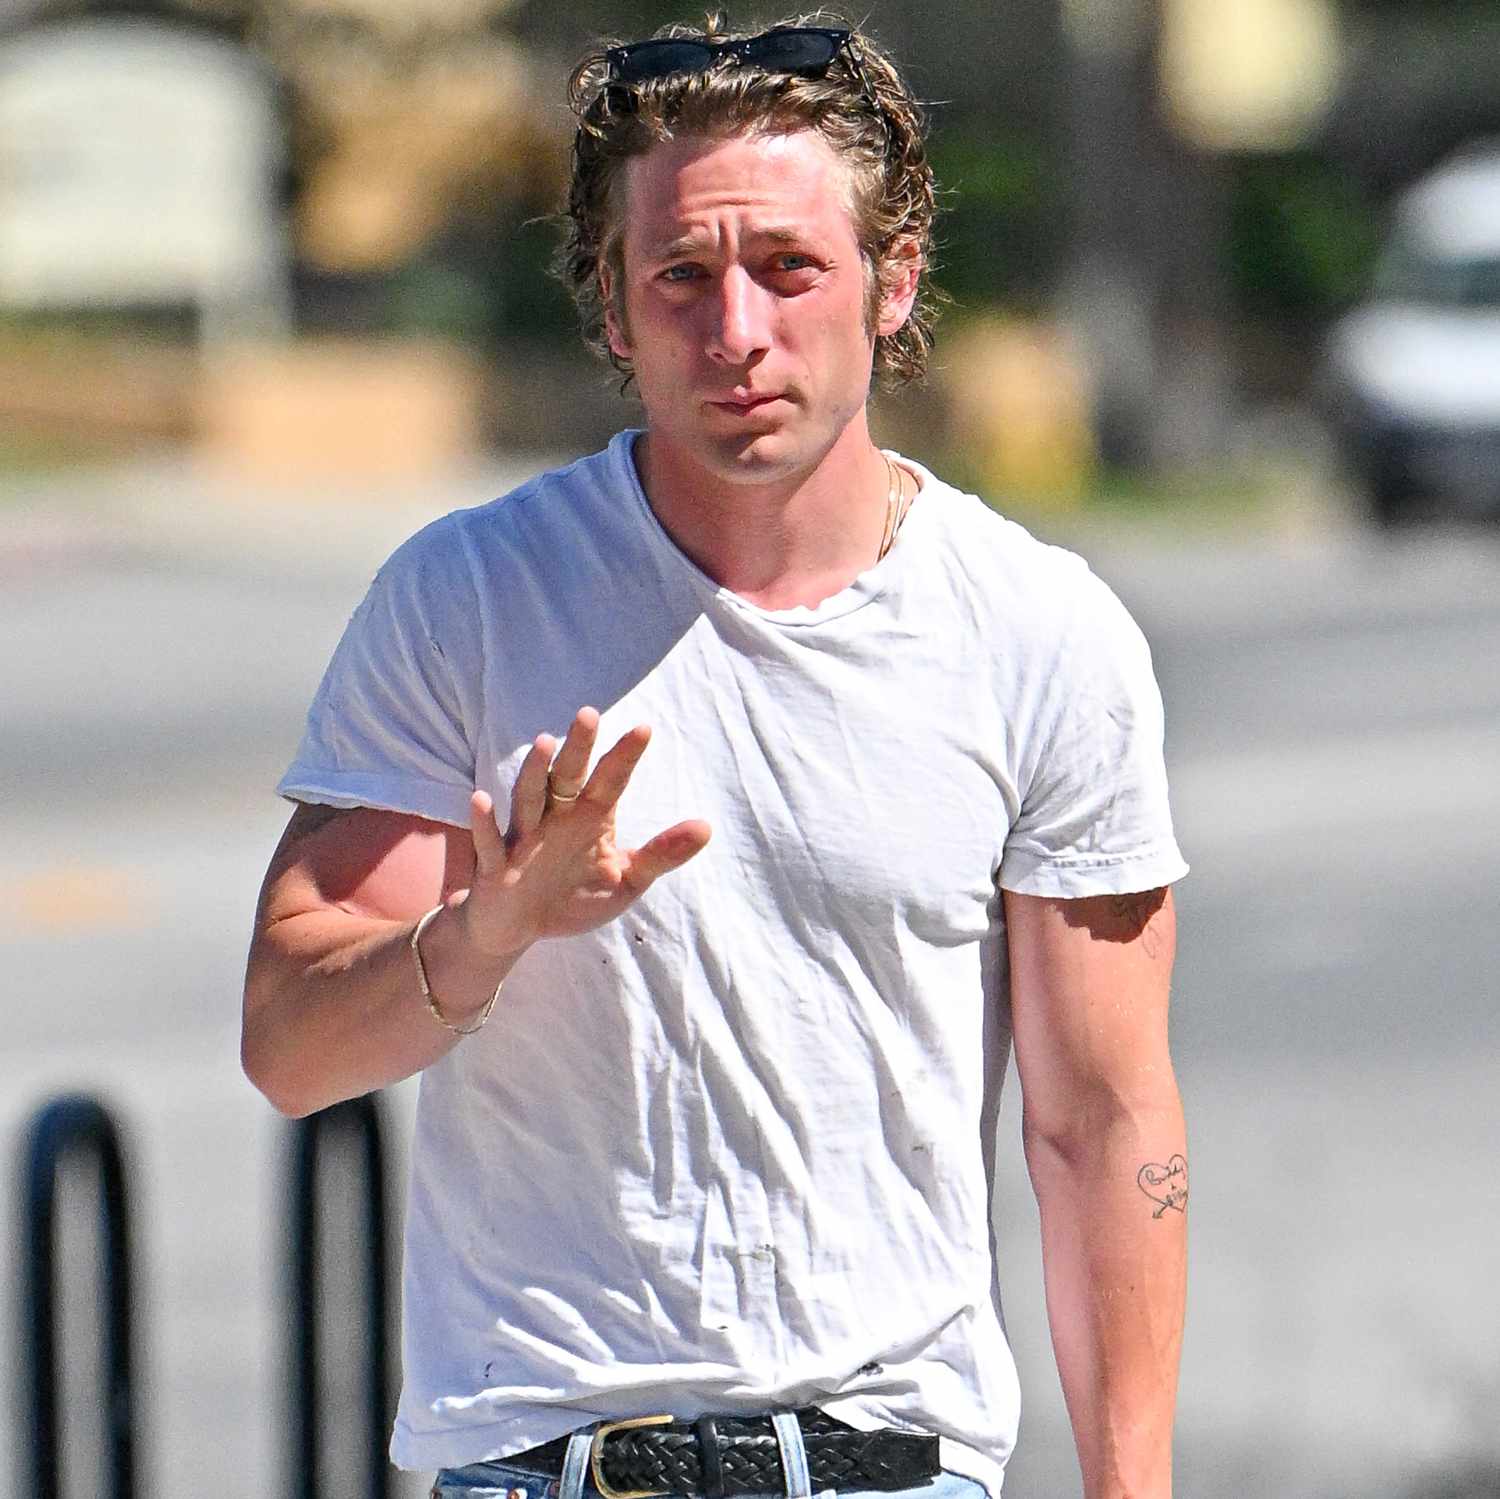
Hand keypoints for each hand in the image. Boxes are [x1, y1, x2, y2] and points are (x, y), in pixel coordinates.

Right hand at [457, 706, 710, 957]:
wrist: (518, 928)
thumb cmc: (574, 896)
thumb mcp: (626, 880)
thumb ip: (661, 855)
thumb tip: (707, 827)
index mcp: (589, 818)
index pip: (610, 781)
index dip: (624, 756)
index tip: (644, 729)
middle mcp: (555, 818)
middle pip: (567, 777)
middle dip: (578, 748)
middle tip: (590, 713)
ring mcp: (523, 838)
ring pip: (528, 799)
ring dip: (534, 772)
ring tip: (545, 743)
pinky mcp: (495, 866)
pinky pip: (489, 842)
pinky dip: (484, 822)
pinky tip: (481, 798)